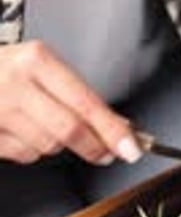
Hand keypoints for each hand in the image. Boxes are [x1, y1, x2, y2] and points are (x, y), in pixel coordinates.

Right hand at [0, 40, 142, 164]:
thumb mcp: (41, 68)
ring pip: (47, 146)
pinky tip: (21, 130)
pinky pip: (24, 154)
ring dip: (56, 144)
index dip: (112, 130)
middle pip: (69, 130)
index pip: (85, 103)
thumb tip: (119, 126)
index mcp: (35, 61)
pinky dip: (30, 149)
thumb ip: (79, 96)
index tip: (131, 147)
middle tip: (105, 152)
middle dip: (93, 146)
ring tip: (43, 124)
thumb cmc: (3, 69)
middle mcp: (15, 83)